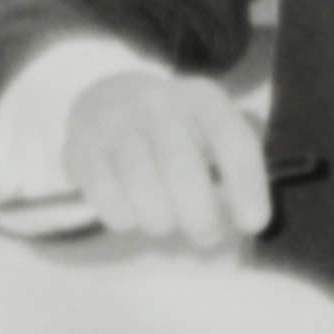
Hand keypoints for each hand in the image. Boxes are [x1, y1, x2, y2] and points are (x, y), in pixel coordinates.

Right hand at [62, 67, 273, 255]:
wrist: (108, 98)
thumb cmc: (174, 130)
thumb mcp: (209, 131)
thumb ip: (234, 167)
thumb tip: (252, 219)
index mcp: (202, 98)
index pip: (231, 139)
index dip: (246, 185)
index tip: (253, 224)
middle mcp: (158, 102)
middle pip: (183, 170)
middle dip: (200, 218)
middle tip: (206, 235)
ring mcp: (115, 120)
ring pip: (144, 191)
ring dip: (161, 222)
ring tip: (164, 222)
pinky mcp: (81, 145)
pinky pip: (107, 199)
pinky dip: (124, 219)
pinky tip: (131, 212)